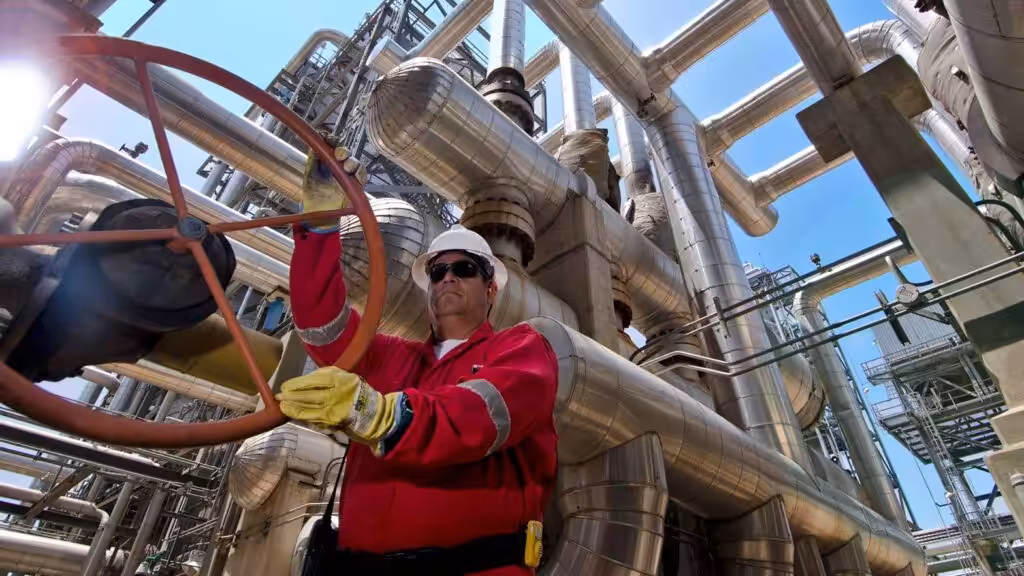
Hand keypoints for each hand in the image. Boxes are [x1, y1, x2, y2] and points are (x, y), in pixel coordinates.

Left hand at [276, 367, 397, 450]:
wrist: (376, 413)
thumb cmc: (358, 393)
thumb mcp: (345, 378)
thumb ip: (326, 377)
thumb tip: (302, 382)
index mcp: (339, 378)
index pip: (312, 380)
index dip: (296, 384)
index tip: (285, 386)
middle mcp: (336, 393)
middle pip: (308, 395)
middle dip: (291, 396)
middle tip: (279, 397)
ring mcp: (335, 409)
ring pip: (309, 409)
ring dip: (294, 409)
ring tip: (283, 407)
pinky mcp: (334, 423)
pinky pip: (315, 419)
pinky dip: (304, 418)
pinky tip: (295, 415)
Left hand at [302, 132, 367, 229]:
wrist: (318, 214)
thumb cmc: (313, 194)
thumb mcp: (310, 173)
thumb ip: (313, 158)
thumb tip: (314, 142)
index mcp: (327, 160)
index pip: (333, 145)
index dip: (332, 140)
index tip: (327, 138)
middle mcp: (339, 165)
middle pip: (345, 152)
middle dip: (343, 151)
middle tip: (339, 155)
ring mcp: (348, 175)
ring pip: (355, 162)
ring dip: (353, 162)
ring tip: (347, 168)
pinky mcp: (355, 186)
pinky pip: (362, 176)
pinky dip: (360, 174)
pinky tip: (356, 175)